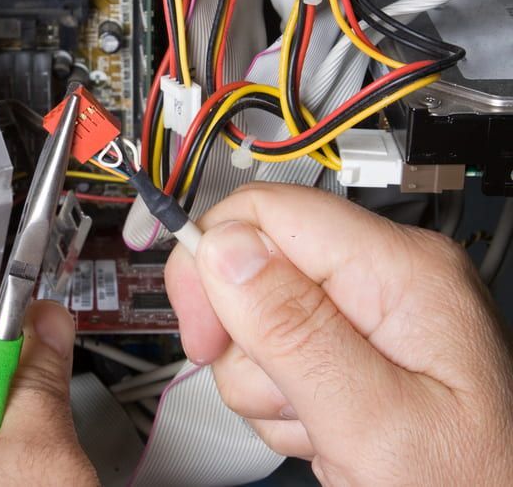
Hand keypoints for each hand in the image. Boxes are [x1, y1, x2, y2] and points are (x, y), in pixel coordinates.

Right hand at [167, 183, 512, 484]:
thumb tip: (224, 247)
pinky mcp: (350, 351)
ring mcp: (367, 316)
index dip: (214, 263)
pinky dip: (283, 403)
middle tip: (278, 393)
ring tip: (319, 426)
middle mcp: (386, 279)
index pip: (266, 212)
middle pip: (252, 268)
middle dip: (245, 342)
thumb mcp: (374, 420)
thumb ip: (294, 330)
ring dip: (266, 386)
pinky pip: (274, 358)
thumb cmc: (469, 486)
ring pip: (254, 323)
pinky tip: (325, 430)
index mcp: (402, 271)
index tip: (202, 332)